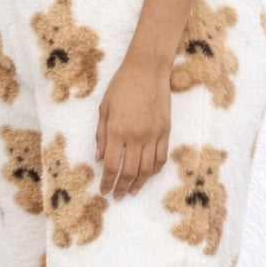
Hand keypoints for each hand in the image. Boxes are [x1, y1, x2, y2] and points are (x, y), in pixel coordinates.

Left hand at [95, 51, 171, 197]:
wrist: (147, 70)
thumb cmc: (121, 86)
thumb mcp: (104, 109)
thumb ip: (101, 136)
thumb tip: (99, 159)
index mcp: (117, 131)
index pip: (112, 165)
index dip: (107, 182)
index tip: (104, 191)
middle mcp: (136, 136)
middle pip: (130, 171)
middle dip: (122, 187)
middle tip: (117, 196)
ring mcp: (153, 135)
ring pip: (147, 168)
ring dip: (139, 183)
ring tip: (132, 191)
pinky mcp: (165, 131)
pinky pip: (161, 157)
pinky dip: (154, 170)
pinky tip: (148, 176)